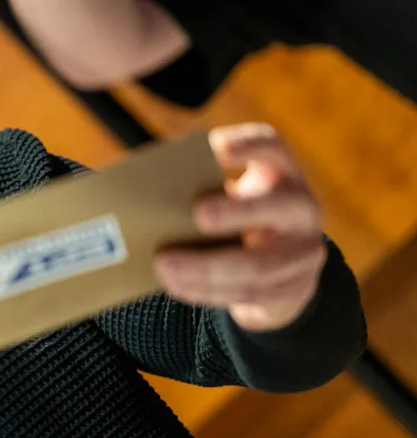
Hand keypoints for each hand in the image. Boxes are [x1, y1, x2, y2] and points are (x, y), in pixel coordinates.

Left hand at [154, 123, 327, 331]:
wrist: (279, 269)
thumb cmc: (234, 221)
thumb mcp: (225, 198)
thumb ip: (196, 194)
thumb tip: (134, 201)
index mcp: (278, 171)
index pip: (271, 146)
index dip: (248, 144)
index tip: (217, 148)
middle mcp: (299, 206)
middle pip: (276, 206)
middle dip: (235, 211)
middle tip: (198, 214)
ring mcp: (303, 250)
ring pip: (258, 264)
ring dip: (206, 267)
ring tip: (164, 265)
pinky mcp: (293, 288)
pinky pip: (248, 294)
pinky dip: (206, 290)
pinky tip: (176, 285)